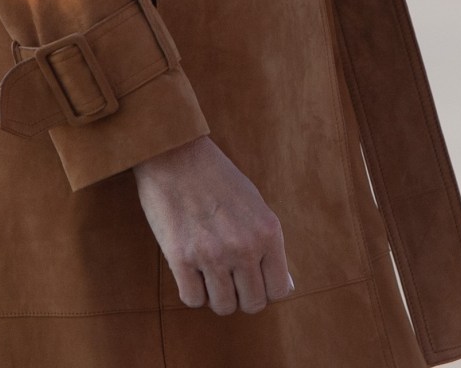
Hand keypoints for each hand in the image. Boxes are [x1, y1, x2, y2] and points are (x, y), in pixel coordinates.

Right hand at [133, 135, 293, 313]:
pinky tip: (191, 274)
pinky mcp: (181, 258)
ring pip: (223, 306)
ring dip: (216, 297)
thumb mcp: (255, 205)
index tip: (252, 281)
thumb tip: (285, 285)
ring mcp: (212, 255)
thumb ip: (269, 245)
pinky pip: (192, 300)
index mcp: (268, 232)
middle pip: (252, 304)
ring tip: (208, 276)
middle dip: (241, 297)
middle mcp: (244, 247)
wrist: (175, 154)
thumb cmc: (216, 178)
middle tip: (229, 281)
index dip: (266, 290)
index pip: (279, 290)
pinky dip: (192, 293)